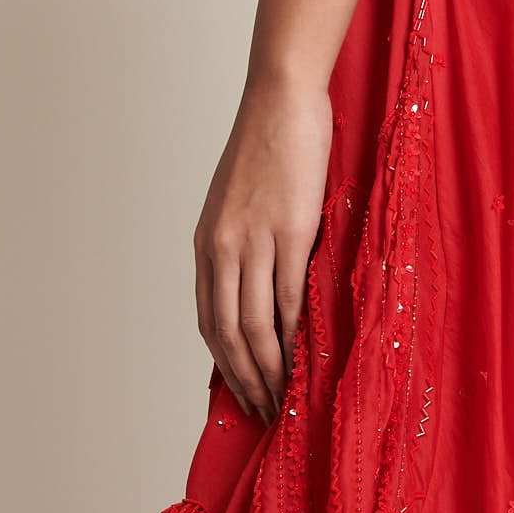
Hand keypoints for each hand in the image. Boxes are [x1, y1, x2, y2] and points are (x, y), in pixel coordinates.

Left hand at [195, 72, 332, 422]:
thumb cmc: (266, 147)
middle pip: (228, 333)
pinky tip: (306, 359)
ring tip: (285, 399)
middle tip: (266, 413)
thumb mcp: (238, 203)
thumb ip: (243, 246)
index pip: (208, 320)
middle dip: (246, 380)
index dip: (224, 364)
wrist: (280, 99)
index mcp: (206, 245)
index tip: (241, 393)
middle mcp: (222, 248)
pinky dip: (296, 335)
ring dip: (270, 369)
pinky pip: (289, 297)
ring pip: (255, 324)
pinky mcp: (291, 232)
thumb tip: (260, 290)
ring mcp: (255, 241)